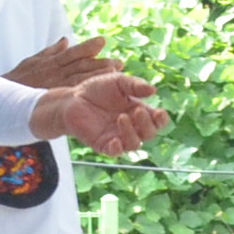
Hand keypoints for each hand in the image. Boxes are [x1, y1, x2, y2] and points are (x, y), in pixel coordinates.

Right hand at [4, 35, 115, 89]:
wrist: (2, 98)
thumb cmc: (17, 78)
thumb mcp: (31, 61)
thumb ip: (50, 51)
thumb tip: (65, 40)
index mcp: (51, 62)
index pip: (72, 53)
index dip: (87, 47)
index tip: (103, 41)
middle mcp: (55, 73)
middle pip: (80, 66)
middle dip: (100, 64)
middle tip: (119, 63)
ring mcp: (55, 87)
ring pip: (78, 80)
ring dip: (97, 77)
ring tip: (115, 75)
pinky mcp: (53, 99)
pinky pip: (71, 95)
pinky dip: (85, 93)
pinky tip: (98, 93)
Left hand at [45, 72, 163, 155]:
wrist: (71, 99)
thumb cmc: (96, 89)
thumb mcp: (117, 82)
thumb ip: (135, 85)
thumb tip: (153, 90)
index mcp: (138, 112)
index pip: (157, 121)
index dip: (161, 120)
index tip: (159, 112)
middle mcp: (131, 127)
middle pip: (149, 134)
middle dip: (147, 124)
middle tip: (136, 111)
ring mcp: (118, 137)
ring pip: (134, 144)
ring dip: (132, 133)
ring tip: (121, 118)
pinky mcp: (103, 144)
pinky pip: (115, 152)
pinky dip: (117, 148)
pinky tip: (115, 140)